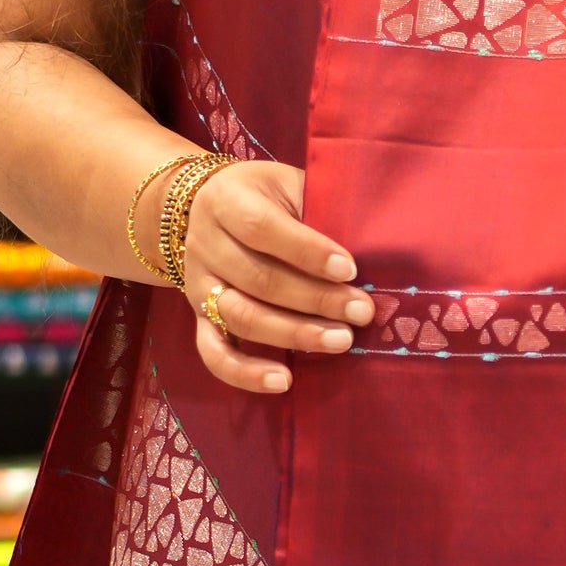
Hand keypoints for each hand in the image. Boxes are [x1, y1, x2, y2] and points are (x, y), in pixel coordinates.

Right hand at [180, 159, 372, 397]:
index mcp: (226, 201)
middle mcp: (204, 245)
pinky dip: (246, 374)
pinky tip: (284, 381)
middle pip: (258, 279)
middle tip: (361, 311)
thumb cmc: (262, 197)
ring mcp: (197, 286)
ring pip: (242, 317)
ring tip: (341, 341)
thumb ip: (315, 209)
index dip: (307, 251)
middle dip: (315, 299)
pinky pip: (215, 354)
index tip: (350, 269)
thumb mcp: (285, 184)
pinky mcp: (199, 318)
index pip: (261, 228)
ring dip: (294, 333)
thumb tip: (367, 249)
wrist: (201, 207)